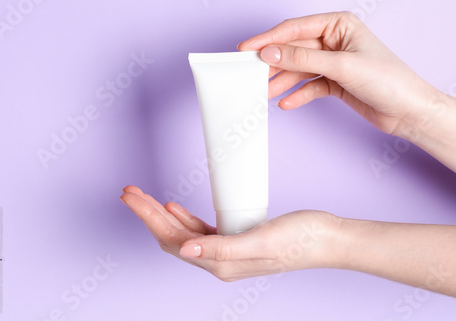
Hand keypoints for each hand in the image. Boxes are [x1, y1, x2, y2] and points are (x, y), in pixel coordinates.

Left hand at [120, 185, 344, 280]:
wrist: (326, 239)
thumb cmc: (300, 240)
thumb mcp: (261, 240)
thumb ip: (223, 248)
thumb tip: (186, 250)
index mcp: (220, 263)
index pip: (172, 240)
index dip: (148, 218)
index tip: (131, 197)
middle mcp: (219, 260)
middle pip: (171, 237)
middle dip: (148, 214)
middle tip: (129, 192)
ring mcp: (226, 251)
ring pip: (182, 233)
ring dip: (161, 214)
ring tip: (144, 197)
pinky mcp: (235, 239)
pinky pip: (200, 230)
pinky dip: (183, 218)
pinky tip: (176, 207)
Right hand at [238, 11, 436, 135]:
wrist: (408, 112)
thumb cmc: (388, 80)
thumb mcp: (341, 67)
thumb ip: (303, 60)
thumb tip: (270, 53)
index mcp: (338, 24)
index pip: (295, 29)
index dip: (268, 39)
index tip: (246, 49)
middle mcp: (334, 41)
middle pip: (294, 50)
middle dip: (274, 64)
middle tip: (251, 74)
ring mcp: (333, 62)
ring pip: (299, 69)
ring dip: (282, 82)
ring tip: (265, 93)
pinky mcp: (334, 82)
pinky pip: (309, 86)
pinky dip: (298, 95)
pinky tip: (286, 103)